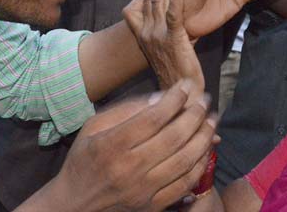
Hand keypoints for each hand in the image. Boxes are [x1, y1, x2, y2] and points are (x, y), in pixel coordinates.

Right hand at [43, 81, 216, 211]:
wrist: (76, 204)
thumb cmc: (84, 159)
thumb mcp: (94, 127)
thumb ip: (126, 110)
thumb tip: (161, 98)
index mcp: (111, 145)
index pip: (152, 118)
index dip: (174, 99)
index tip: (186, 86)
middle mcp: (128, 169)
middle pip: (173, 138)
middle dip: (194, 115)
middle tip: (204, 101)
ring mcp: (142, 191)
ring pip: (185, 161)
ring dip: (204, 138)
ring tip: (211, 121)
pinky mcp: (152, 207)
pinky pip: (185, 184)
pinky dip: (200, 164)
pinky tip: (205, 148)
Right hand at [124, 0, 203, 92]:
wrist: (181, 97)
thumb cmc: (175, 76)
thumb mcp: (162, 53)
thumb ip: (160, 36)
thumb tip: (166, 22)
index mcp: (142, 37)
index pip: (137, 7)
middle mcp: (146, 34)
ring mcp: (158, 35)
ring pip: (159, 1)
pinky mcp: (174, 38)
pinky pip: (173, 12)